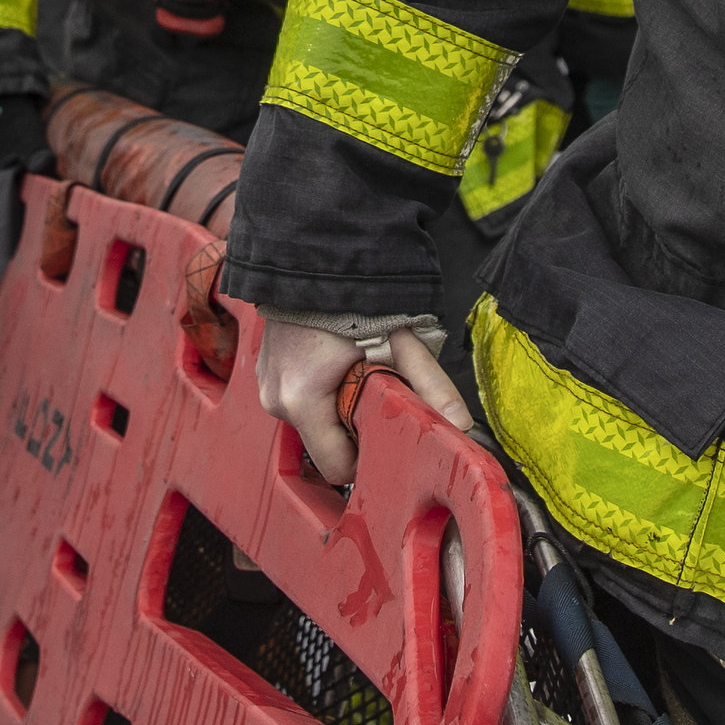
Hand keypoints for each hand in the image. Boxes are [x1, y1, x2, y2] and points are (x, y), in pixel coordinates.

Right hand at [256, 316, 469, 487]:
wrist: (313, 255)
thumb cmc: (353, 298)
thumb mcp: (398, 343)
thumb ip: (429, 384)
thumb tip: (460, 423)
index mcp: (303, 401)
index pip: (337, 468)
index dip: (368, 457)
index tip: (386, 431)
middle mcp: (276, 401)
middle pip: (325, 447)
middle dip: (353, 431)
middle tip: (376, 396)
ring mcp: (266, 387)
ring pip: (312, 425)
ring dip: (335, 411)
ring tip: (354, 375)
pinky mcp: (263, 374)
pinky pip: (297, 403)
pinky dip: (319, 395)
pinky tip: (334, 367)